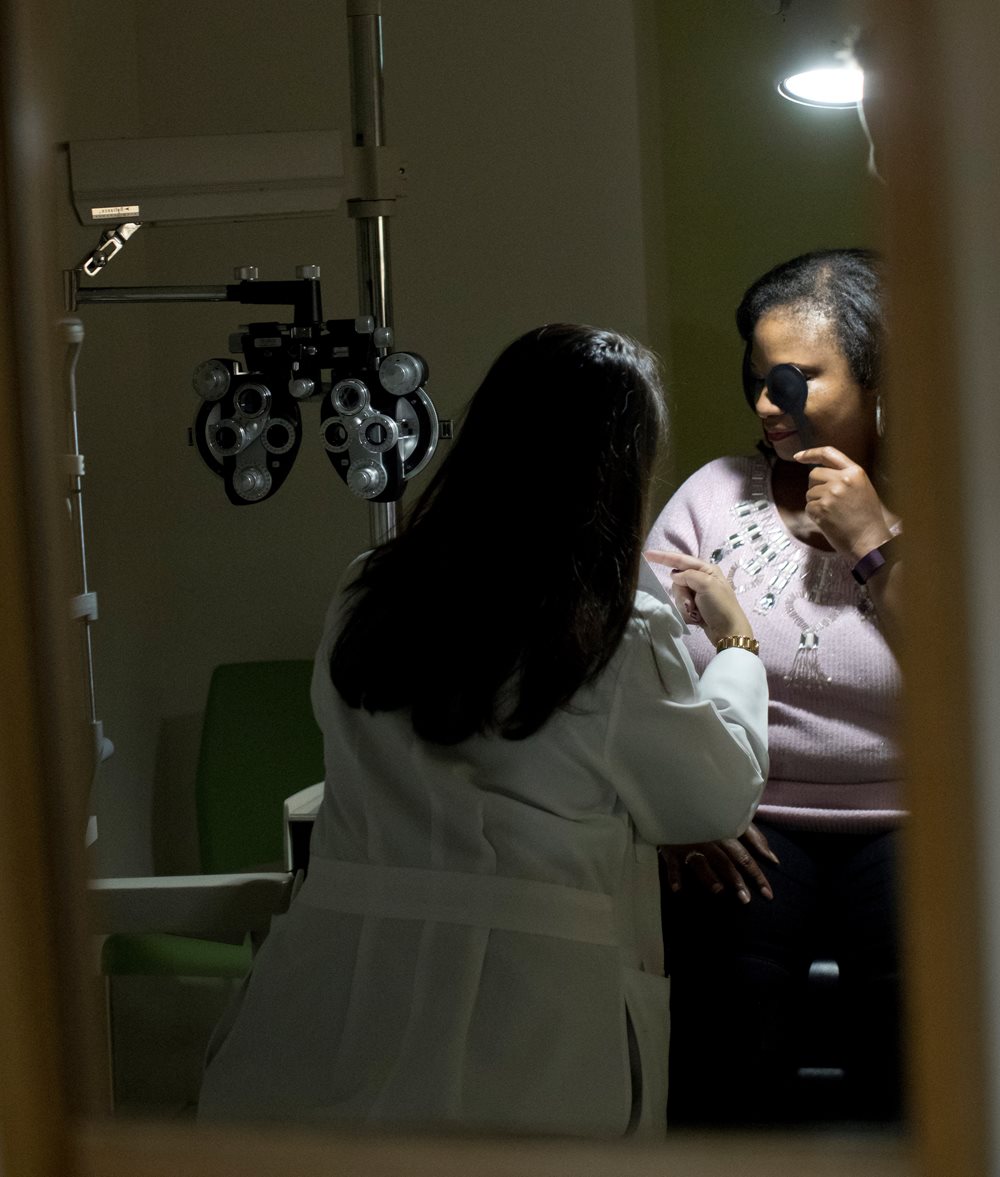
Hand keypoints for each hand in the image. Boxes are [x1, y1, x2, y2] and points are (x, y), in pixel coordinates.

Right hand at [645, 550, 753, 646]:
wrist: (729, 632)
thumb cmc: (721, 606)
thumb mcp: (706, 585)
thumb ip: (688, 576)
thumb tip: (674, 575)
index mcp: (707, 570)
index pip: (680, 560)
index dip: (663, 557)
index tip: (647, 553)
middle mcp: (701, 579)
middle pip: (677, 580)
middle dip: (681, 593)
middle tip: (692, 603)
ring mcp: (698, 593)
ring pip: (678, 594)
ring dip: (685, 605)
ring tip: (697, 612)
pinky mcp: (695, 606)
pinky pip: (681, 605)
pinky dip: (687, 612)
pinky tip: (697, 617)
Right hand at [661, 822, 778, 903]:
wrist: (679, 796)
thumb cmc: (712, 812)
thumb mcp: (735, 819)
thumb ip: (754, 838)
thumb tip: (774, 859)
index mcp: (725, 832)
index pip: (744, 857)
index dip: (757, 875)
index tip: (767, 894)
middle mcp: (709, 839)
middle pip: (724, 862)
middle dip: (735, 880)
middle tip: (745, 900)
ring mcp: (689, 843)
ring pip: (700, 861)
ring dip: (708, 876)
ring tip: (719, 891)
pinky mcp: (671, 846)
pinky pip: (672, 863)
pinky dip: (674, 876)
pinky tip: (678, 890)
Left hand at [793, 446, 892, 561]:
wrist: (870, 541)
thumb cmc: (867, 518)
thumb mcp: (863, 489)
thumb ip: (845, 478)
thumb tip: (820, 474)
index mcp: (855, 472)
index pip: (829, 453)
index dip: (810, 453)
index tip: (798, 456)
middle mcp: (843, 479)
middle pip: (814, 474)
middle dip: (815, 486)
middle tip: (827, 501)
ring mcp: (831, 494)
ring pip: (809, 492)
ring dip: (815, 502)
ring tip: (833, 513)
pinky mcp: (822, 508)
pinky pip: (808, 507)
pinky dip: (814, 515)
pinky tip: (828, 521)